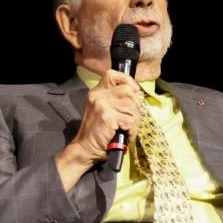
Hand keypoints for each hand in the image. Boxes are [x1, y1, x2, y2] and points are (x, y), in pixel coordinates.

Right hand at [56, 70, 140, 188]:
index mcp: (96, 92)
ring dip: (134, 121)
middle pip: (128, 91)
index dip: (127, 80)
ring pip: (132, 107)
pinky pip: (130, 121)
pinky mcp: (107, 117)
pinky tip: (125, 135)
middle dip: (135, 106)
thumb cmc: (98, 132)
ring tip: (127, 129)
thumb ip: (115, 100)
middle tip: (131, 119)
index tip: (134, 91)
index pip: (112, 74)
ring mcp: (102, 105)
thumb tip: (137, 94)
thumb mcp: (103, 110)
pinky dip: (132, 131)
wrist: (85, 148)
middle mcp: (98, 96)